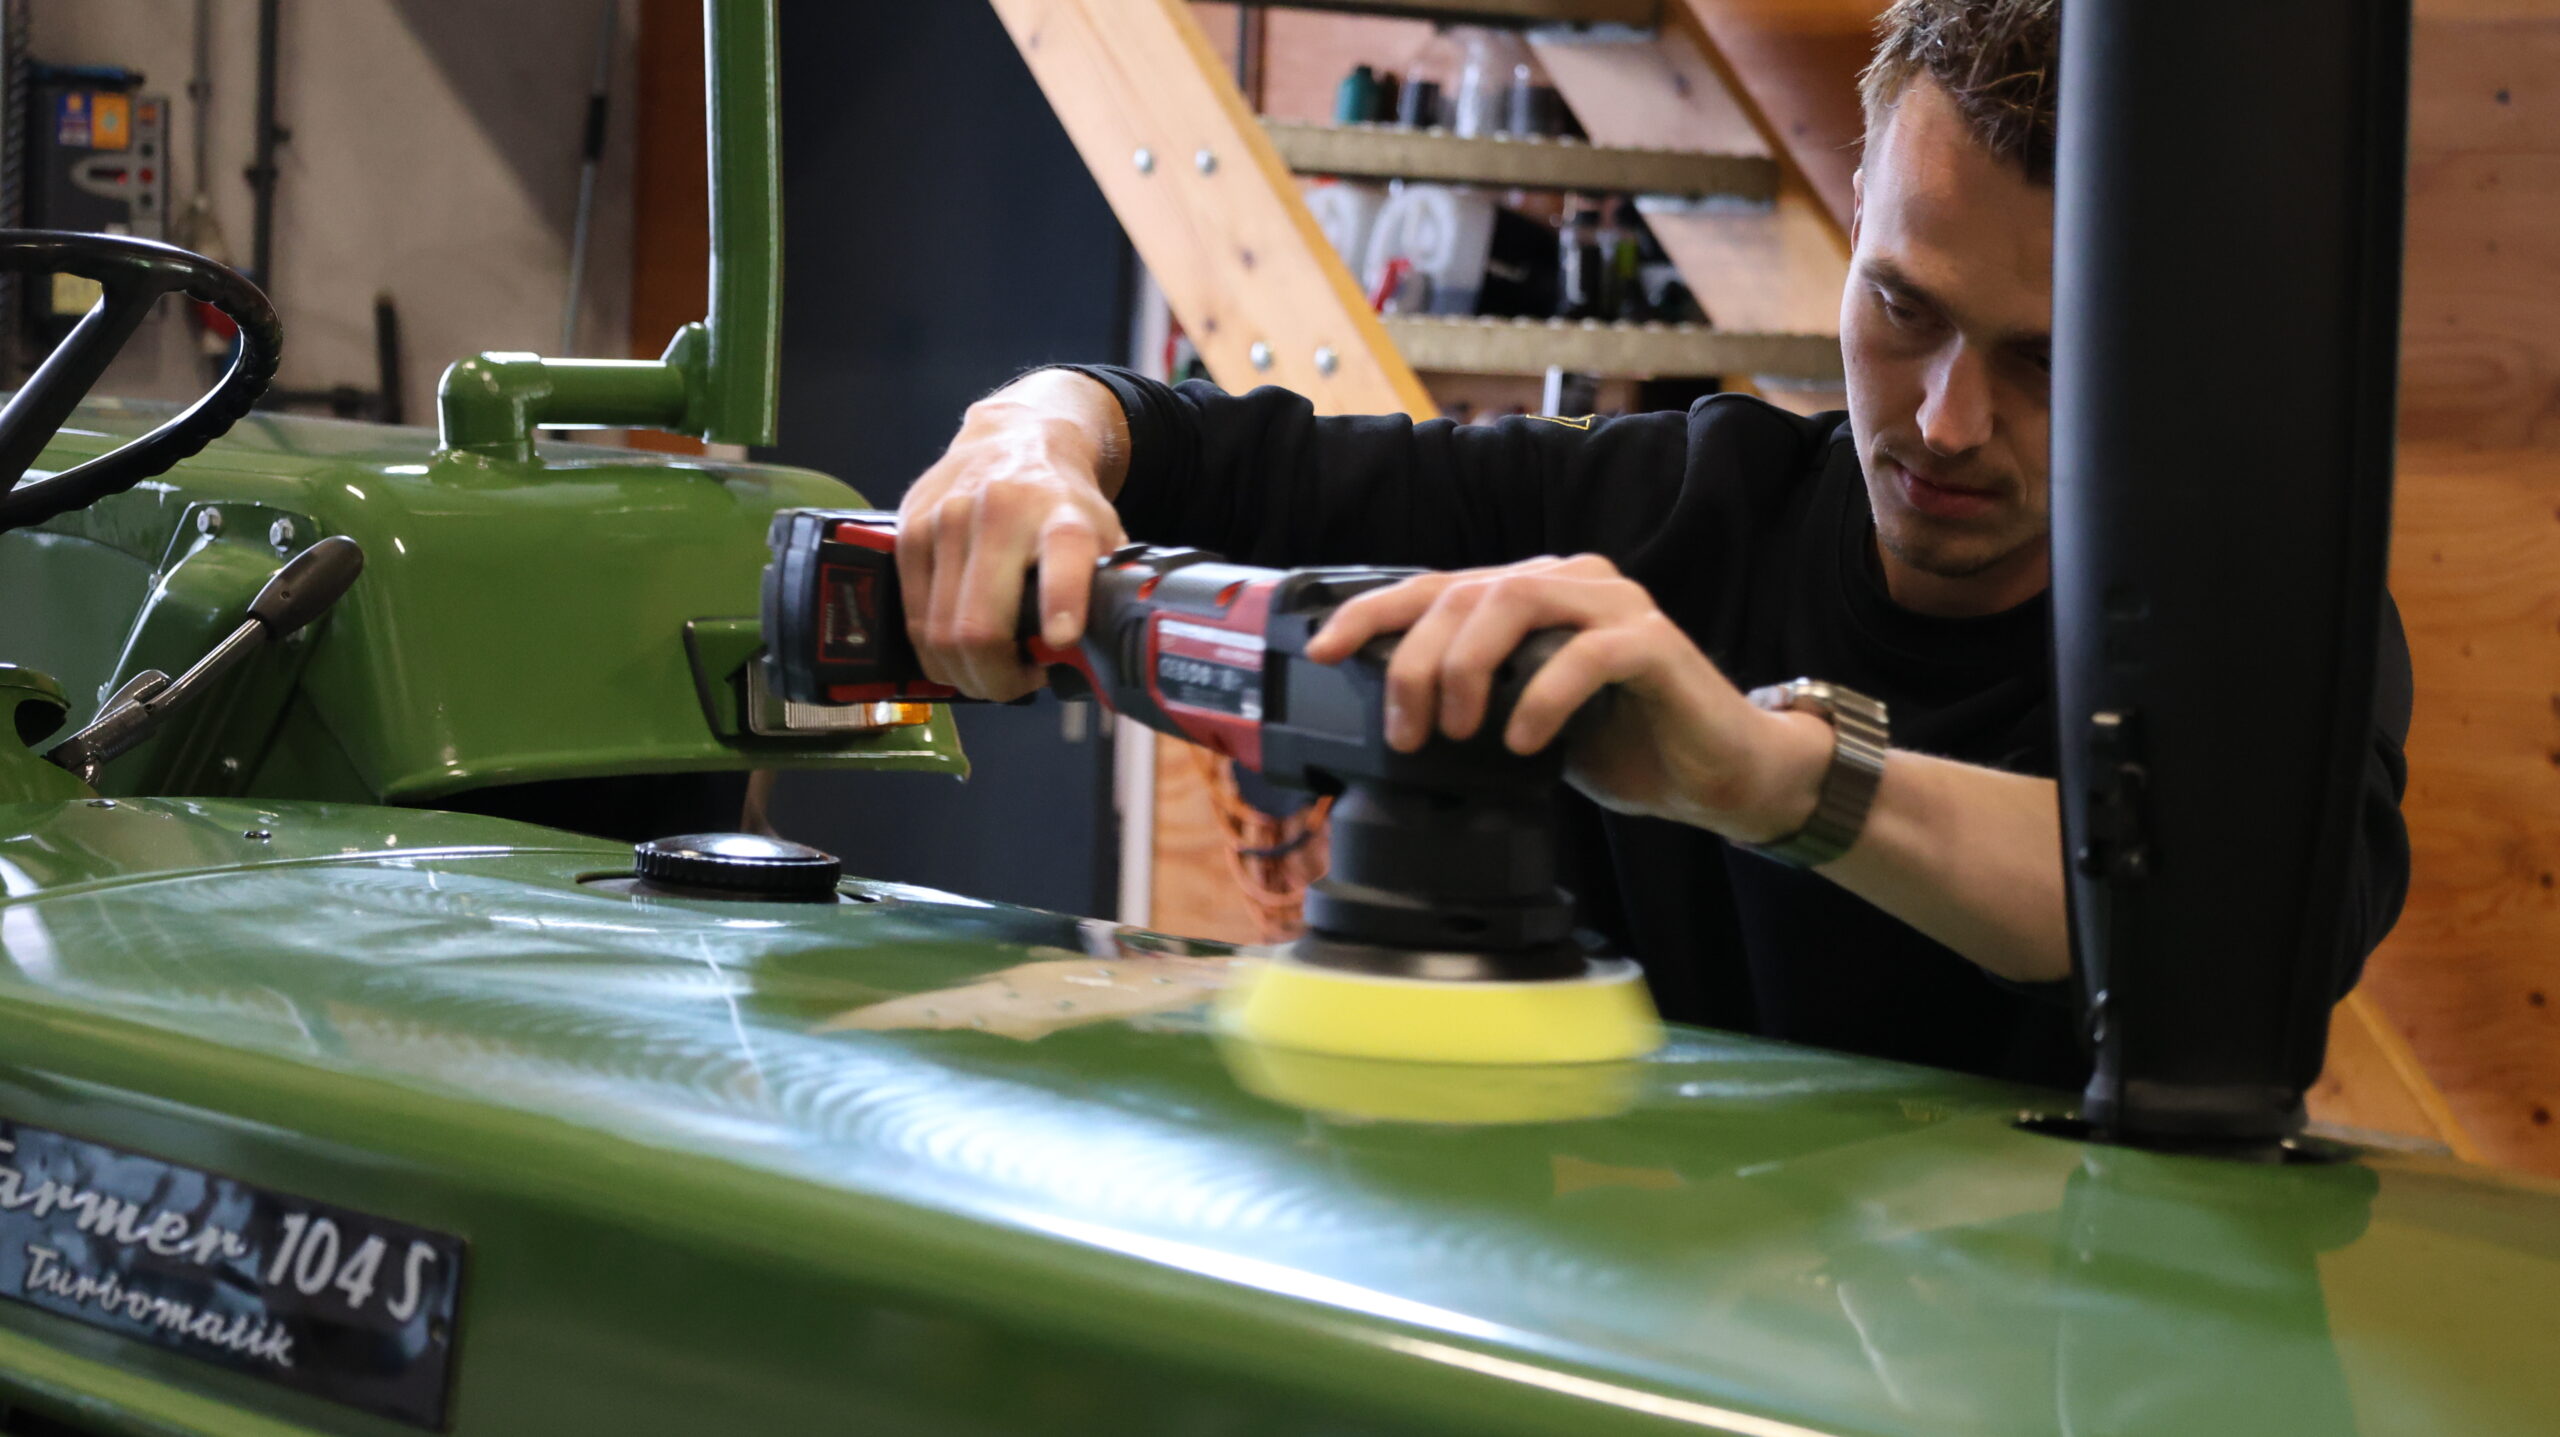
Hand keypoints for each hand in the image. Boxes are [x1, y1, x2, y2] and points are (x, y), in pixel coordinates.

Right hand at [896, 377, 1129, 698]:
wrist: (1013, 437)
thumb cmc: (1060, 503)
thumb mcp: (1101, 536)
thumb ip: (1104, 592)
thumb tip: (1102, 663)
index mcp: (1061, 514)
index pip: (1064, 553)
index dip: (1063, 599)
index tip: (1063, 637)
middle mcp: (1000, 511)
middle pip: (979, 626)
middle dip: (997, 680)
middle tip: (1018, 686)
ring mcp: (946, 519)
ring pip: (939, 633)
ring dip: (965, 674)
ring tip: (991, 673)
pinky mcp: (908, 531)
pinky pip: (912, 618)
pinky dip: (936, 652)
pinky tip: (959, 653)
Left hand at [1302, 554, 1834, 840]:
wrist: (1719, 775)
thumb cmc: (1620, 744)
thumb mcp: (1523, 723)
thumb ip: (1473, 702)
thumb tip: (1391, 721)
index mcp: (1531, 594)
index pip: (1436, 587)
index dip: (1372, 612)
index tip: (1323, 649)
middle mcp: (1569, 582)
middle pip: (1466, 594)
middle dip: (1417, 662)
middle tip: (1406, 731)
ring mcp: (1615, 605)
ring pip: (1515, 602)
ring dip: (1469, 669)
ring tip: (1460, 731)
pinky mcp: (1653, 642)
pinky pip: (1584, 653)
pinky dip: (1542, 697)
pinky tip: (1522, 741)